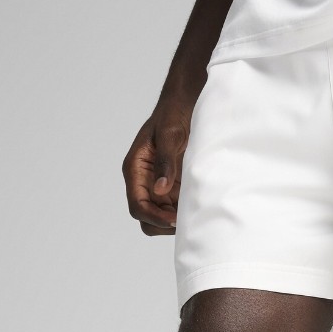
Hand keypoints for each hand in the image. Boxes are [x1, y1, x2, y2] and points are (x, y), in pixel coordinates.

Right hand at [122, 92, 193, 235]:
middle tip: (186, 220)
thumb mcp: (169, 135)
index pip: (137, 206)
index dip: (154, 217)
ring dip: (174, 221)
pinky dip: (183, 213)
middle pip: (145, 218)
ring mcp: (156, 186)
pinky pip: (173, 209)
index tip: (174, 219)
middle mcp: (143, 181)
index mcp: (135, 169)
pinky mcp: (171, 187)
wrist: (183, 108)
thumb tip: (160, 189)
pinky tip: (198, 208)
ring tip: (194, 215)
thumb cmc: (172, 116)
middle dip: (162, 223)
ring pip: (159, 217)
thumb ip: (165, 162)